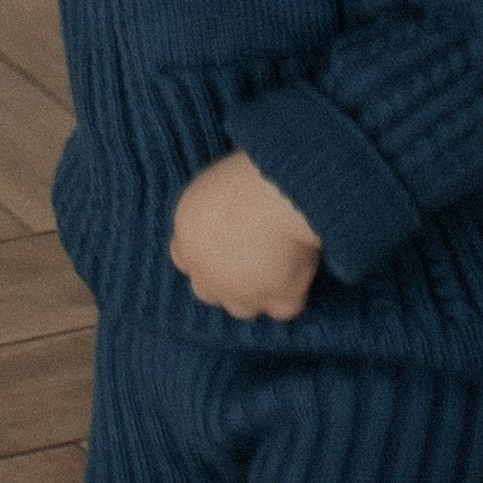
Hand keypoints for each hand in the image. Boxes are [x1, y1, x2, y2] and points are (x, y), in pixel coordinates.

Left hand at [169, 151, 321, 319]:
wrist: (281, 190)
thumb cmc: (250, 174)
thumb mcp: (213, 187)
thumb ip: (209, 216)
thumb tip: (222, 226)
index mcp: (187, 235)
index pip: (184, 259)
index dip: (203, 256)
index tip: (221, 247)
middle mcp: (207, 271)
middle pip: (207, 290)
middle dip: (224, 281)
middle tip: (249, 260)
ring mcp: (241, 293)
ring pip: (242, 308)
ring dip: (255, 293)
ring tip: (276, 263)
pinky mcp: (277, 302)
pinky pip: (283, 308)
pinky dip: (292, 294)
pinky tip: (298, 268)